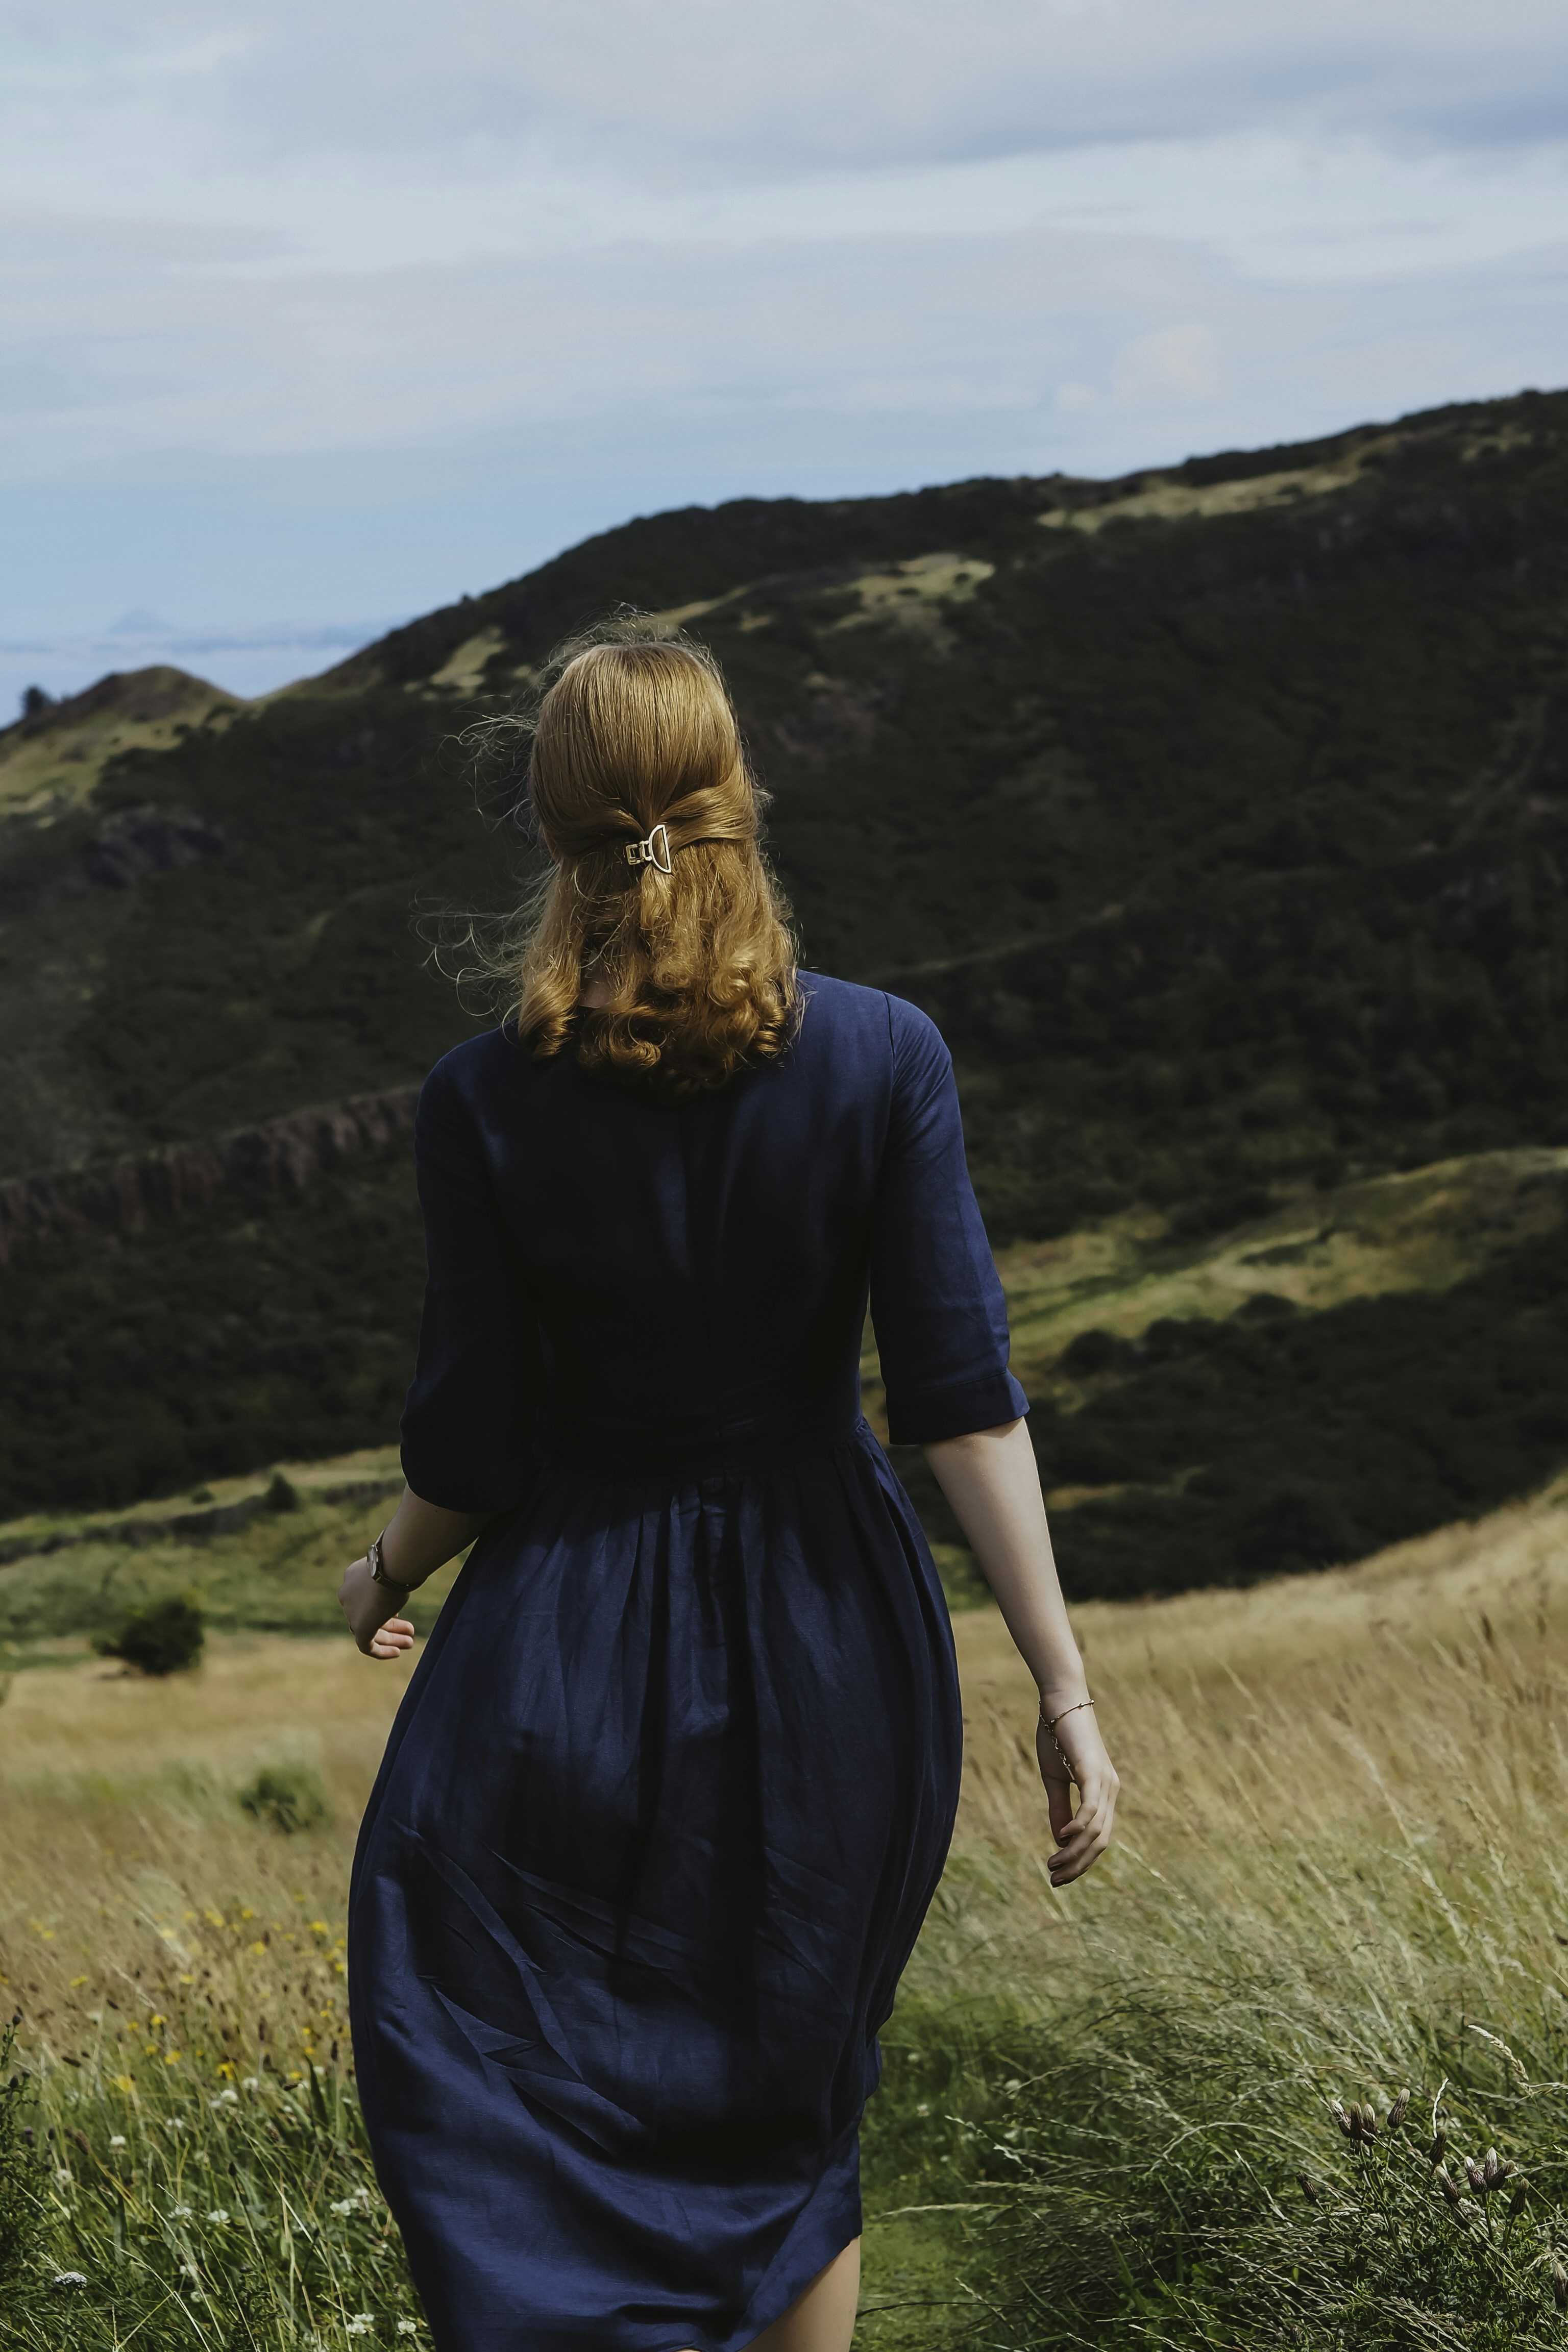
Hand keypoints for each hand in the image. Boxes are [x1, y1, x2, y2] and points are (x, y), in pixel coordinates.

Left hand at [338, 1555, 415, 1660]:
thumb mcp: (392, 1569)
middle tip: (409, 1629)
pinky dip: (382, 1651)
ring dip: (391, 1637)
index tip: (399, 1612)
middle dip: (391, 1624)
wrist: (390, 1567)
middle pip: (369, 1614)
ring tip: (410, 1642)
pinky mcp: (359, 1627)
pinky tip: (397, 1652)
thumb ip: (393, 1577)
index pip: (365, 1598)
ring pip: (370, 1629)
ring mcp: (351, 1611)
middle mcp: (348, 1595)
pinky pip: (367, 1645)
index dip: (384, 1607)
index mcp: (352, 1578)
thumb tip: (405, 1579)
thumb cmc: (397, 1564)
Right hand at [1036, 1702, 1118, 1885]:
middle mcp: (1110, 1791)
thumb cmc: (1057, 1737)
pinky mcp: (1093, 1771)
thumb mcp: (1054, 1779)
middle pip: (1100, 1841)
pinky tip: (1063, 1839)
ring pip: (1095, 1829)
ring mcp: (1104, 1781)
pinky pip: (1090, 1807)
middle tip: (1055, 1879)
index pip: (1099, 1839)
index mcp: (1103, 1794)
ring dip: (1074, 1852)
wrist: (1059, 1702)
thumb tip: (1060, 1840)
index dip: (1081, 1861)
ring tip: (1052, 1865)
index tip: (1059, 1875)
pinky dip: (1079, 1826)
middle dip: (1078, 1865)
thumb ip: (1059, 1809)